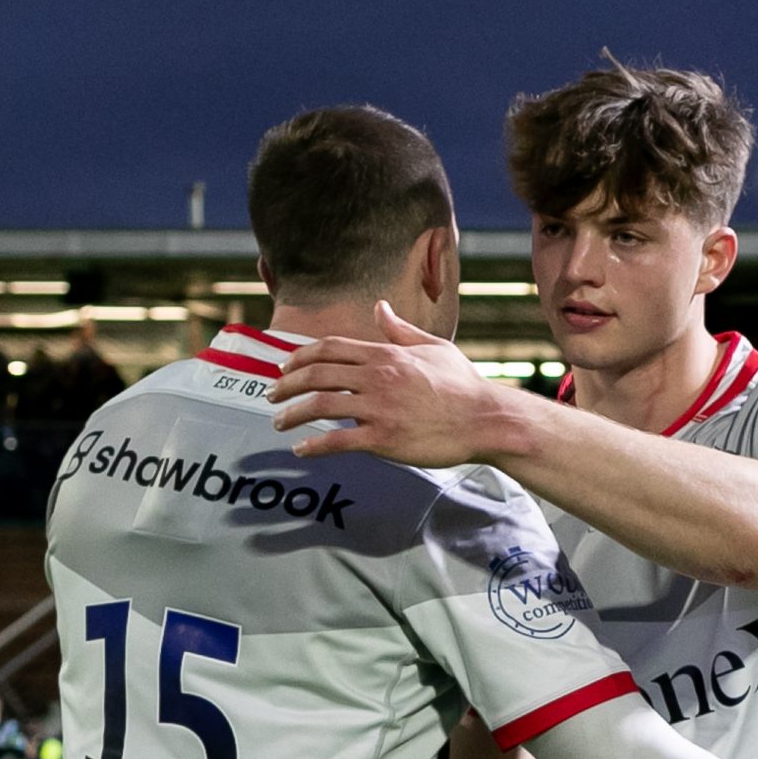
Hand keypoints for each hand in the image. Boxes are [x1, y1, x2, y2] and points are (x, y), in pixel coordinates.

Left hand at [267, 302, 518, 465]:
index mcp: (386, 354)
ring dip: (292, 414)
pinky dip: (314, 446)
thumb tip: (379, 308)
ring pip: (321, 406)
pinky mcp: (384, 438)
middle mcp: (377, 377)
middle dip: (286, 384)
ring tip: (279, 422)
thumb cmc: (464, 386)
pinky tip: (300, 450)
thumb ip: (400, 331)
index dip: (300, 357)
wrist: (486, 420)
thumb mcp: (434, 348)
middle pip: (317, 374)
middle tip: (271, 395)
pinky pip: (338, 441)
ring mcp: (379, 408)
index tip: (285, 367)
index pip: (330, 348)